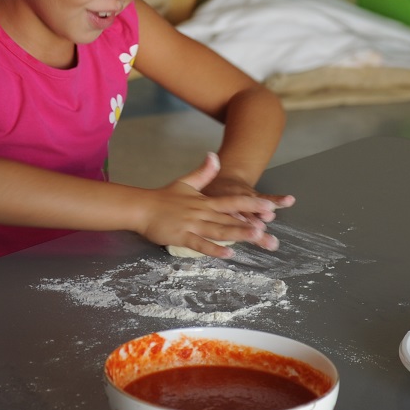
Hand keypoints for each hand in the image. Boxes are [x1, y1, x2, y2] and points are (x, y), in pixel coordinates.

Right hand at [139, 152, 282, 257]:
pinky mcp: (181, 236)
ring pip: (219, 230)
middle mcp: (201, 212)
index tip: (269, 206)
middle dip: (249, 222)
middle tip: (268, 228)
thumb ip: (203, 172)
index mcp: (205, 201)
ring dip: (237, 233)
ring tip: (255, 237)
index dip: (251, 204)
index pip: (233, 201)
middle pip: (229, 218)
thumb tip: (214, 155)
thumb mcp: (186, 182)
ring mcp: (192, 224)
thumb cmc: (163, 197)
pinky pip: (200, 243)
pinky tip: (228, 253)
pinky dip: (214, 249)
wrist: (141, 206)